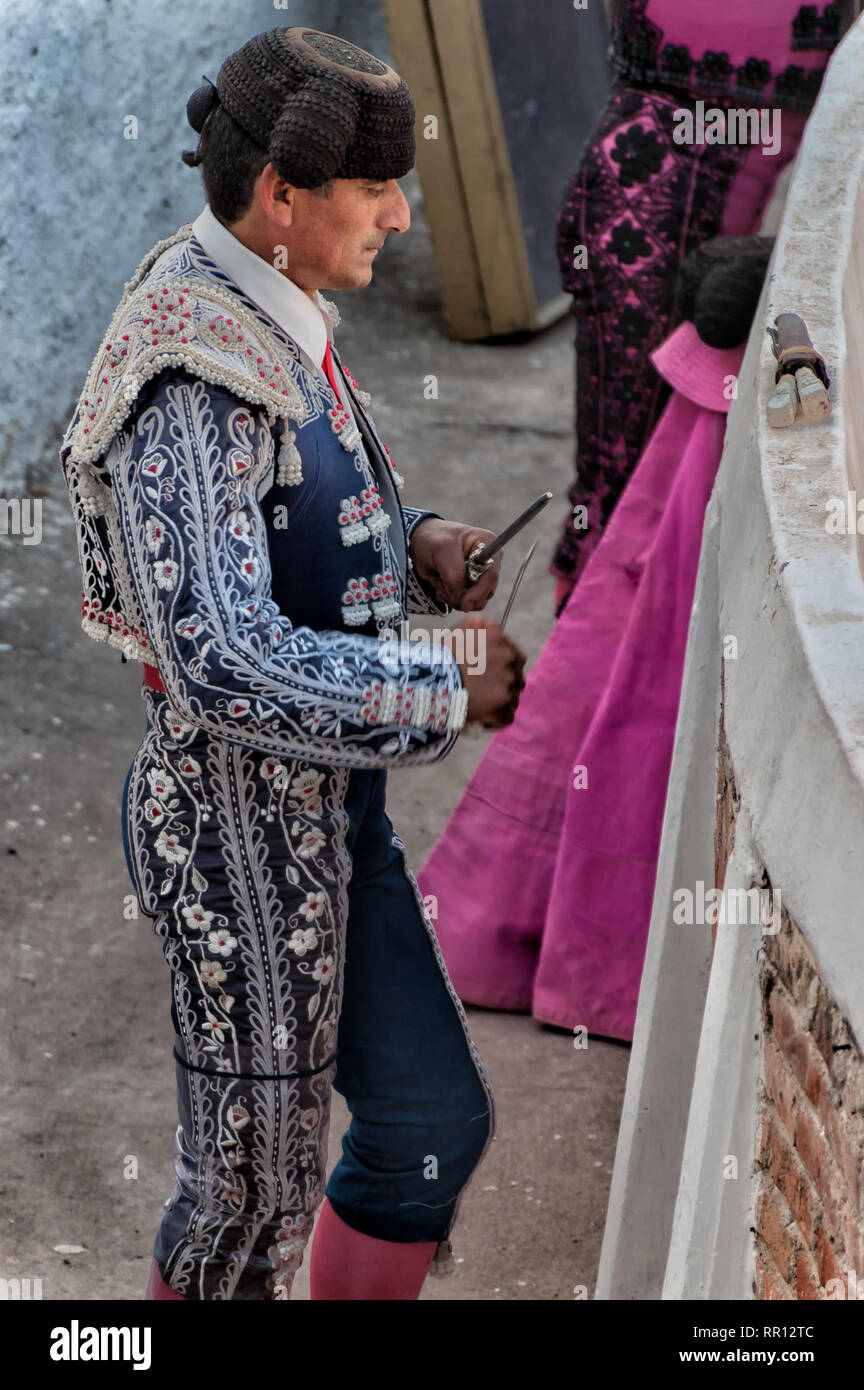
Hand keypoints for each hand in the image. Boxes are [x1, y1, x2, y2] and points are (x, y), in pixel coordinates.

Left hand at [410, 518, 499, 610]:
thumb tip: (465, 600)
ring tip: (439, 583)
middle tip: (441, 585)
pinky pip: (467, 603)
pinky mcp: (474, 587)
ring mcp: (483, 575)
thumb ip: (454, 575)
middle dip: (462, 595)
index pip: (491, 575)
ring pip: (476, 601)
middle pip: (485, 592)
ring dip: (454, 598)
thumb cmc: (433, 540)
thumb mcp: (441, 552)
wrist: (423, 542)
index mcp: (487, 544)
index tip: (464, 604)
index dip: (479, 592)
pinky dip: (452, 599)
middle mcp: (490, 560)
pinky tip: (441, 587)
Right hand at [443, 614, 526, 728]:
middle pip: (516, 676)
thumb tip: (485, 622)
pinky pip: (506, 717)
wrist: (431, 681)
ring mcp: (507, 684)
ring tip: (482, 706)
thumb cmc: (440, 657)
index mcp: (500, 640)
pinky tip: (482, 719)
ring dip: (500, 702)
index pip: (514, 656)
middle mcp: (509, 659)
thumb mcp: (457, 631)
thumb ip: (476, 624)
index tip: (491, 675)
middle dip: (504, 684)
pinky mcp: (502, 707)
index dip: (503, 667)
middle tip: (486, 691)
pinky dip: (496, 719)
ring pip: (512, 697)